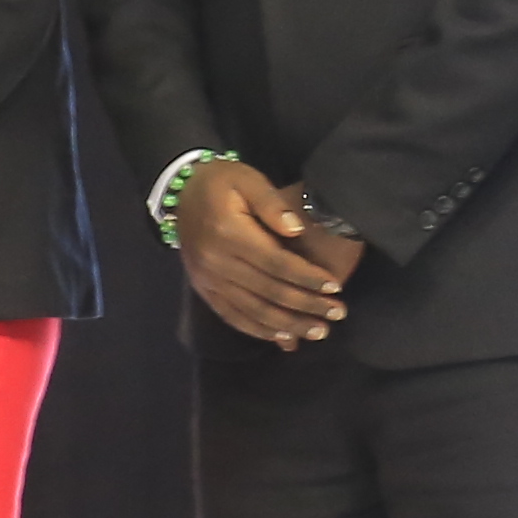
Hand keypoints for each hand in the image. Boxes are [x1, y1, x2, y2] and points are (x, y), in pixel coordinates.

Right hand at [176, 155, 352, 349]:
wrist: (180, 193)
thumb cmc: (221, 182)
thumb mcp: (247, 178)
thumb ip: (272, 203)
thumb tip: (296, 230)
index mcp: (229, 233)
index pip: (276, 263)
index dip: (307, 277)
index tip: (334, 286)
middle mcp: (216, 262)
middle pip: (269, 292)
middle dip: (306, 305)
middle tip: (337, 313)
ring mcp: (208, 280)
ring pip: (253, 311)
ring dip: (288, 325)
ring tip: (318, 332)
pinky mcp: (204, 290)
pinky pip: (233, 317)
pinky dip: (260, 331)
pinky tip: (284, 339)